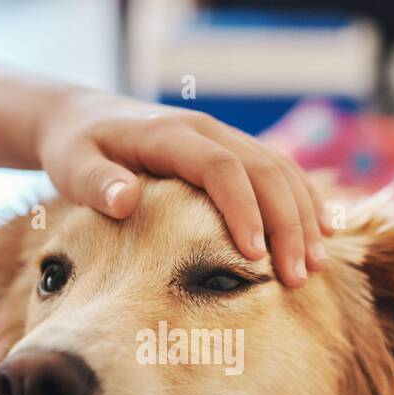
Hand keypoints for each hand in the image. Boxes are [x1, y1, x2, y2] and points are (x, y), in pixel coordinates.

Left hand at [35, 91, 330, 286]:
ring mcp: (224, 137)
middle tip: (298, 277)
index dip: (243, 211)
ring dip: (303, 217)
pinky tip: (321, 236)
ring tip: (316, 267)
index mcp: (170, 135)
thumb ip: (96, 182)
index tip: (255, 257)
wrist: (82, 117)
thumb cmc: (75, 149)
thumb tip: (126, 199)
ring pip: (280, 171)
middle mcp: (206, 131)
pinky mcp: (232, 151)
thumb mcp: (72, 164)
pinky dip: (304, 202)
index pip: (220, 168)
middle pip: (264, 171)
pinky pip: (280, 171)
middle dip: (287, 225)